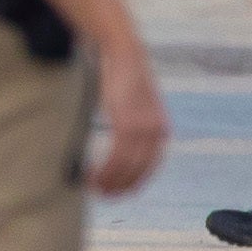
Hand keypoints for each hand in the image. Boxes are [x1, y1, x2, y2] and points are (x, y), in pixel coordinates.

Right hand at [88, 38, 169, 195]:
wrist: (124, 54)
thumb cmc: (125, 78)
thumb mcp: (136, 105)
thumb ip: (133, 123)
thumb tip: (121, 141)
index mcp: (161, 130)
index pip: (150, 167)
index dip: (133, 183)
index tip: (118, 193)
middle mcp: (156, 132)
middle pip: (138, 170)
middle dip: (119, 186)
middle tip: (101, 195)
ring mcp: (143, 128)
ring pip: (125, 166)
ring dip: (108, 180)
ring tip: (92, 187)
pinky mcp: (127, 123)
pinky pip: (116, 155)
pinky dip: (103, 169)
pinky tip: (90, 173)